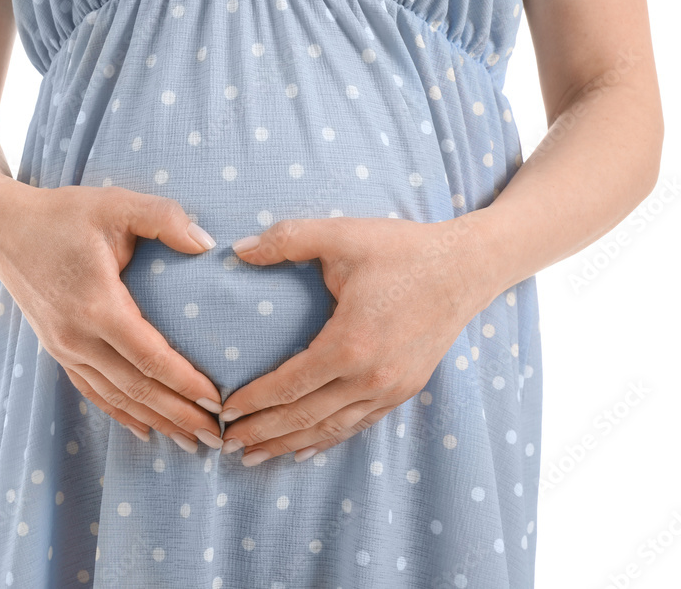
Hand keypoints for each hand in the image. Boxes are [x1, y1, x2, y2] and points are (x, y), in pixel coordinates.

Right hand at [0, 178, 224, 451]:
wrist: (0, 227)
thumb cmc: (62, 213)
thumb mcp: (116, 204)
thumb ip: (164, 219)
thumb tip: (208, 244)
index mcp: (97, 304)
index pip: (150, 357)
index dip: (185, 383)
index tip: (218, 401)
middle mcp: (77, 336)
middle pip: (136, 388)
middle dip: (178, 415)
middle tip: (216, 437)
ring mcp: (63, 347)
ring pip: (116, 396)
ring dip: (155, 421)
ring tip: (190, 441)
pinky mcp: (56, 349)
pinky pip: (92, 390)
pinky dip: (120, 413)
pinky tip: (145, 429)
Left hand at [215, 214, 498, 465]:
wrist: (468, 267)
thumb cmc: (403, 249)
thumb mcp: (342, 235)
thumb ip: (286, 239)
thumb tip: (237, 249)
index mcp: (350, 343)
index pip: (289, 384)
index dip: (253, 401)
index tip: (223, 410)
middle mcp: (371, 376)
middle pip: (305, 416)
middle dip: (263, 433)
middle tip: (227, 445)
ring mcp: (391, 388)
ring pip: (331, 428)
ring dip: (291, 444)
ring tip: (256, 456)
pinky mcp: (405, 389)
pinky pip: (359, 424)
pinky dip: (328, 439)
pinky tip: (305, 448)